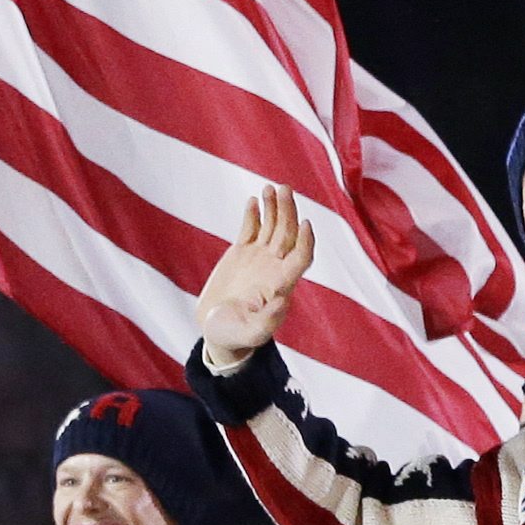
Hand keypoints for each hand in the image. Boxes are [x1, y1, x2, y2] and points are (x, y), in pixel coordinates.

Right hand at [199, 187, 317, 366]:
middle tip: (284, 189)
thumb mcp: (251, 334)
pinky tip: (254, 200)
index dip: (306, 241)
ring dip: (274, 207)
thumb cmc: (237, 336)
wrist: (218, 329)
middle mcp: (275, 266)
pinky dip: (253, 215)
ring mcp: (259, 258)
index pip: (302, 257)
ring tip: (271, 188)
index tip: (306, 223)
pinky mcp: (241, 253)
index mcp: (282, 283)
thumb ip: (267, 321)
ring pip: (272, 227)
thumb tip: (283, 299)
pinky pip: (251, 229)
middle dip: (288, 212)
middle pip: (288, 234)